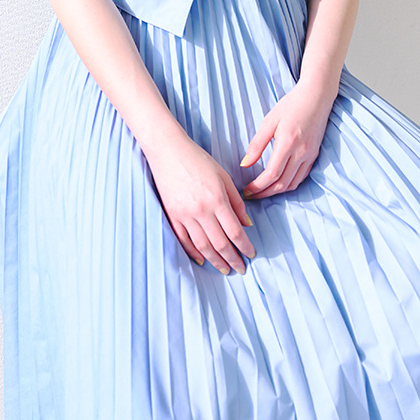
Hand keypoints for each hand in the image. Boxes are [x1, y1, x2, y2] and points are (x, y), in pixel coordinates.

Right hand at [145, 135, 256, 273]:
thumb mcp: (224, 176)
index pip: (235, 231)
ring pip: (202, 246)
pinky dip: (193, 253)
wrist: (168, 151)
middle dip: (232, 259)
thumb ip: (236, 202)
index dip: (245, 247)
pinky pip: (183, 240)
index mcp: (217, 199)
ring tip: (225, 269)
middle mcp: (201, 210)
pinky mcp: (172, 215)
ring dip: (215, 260)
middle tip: (241, 269)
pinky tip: (203, 260)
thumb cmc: (199, 160)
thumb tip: (246, 224)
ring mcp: (184, 214)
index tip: (251, 254)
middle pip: (220, 243)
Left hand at [240, 83, 334, 199]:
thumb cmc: (291, 105)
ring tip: (263, 192)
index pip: (272, 174)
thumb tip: (245, 164)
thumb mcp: (269, 121)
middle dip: (265, 193)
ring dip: (277, 191)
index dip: (258, 187)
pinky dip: (289, 184)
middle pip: (282, 184)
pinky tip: (278, 183)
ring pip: (293, 184)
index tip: (247, 190)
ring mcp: (310, 155)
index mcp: (288, 143)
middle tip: (251, 196)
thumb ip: (256, 144)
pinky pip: (301, 177)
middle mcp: (301, 153)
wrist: (316, 97)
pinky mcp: (314, 155)